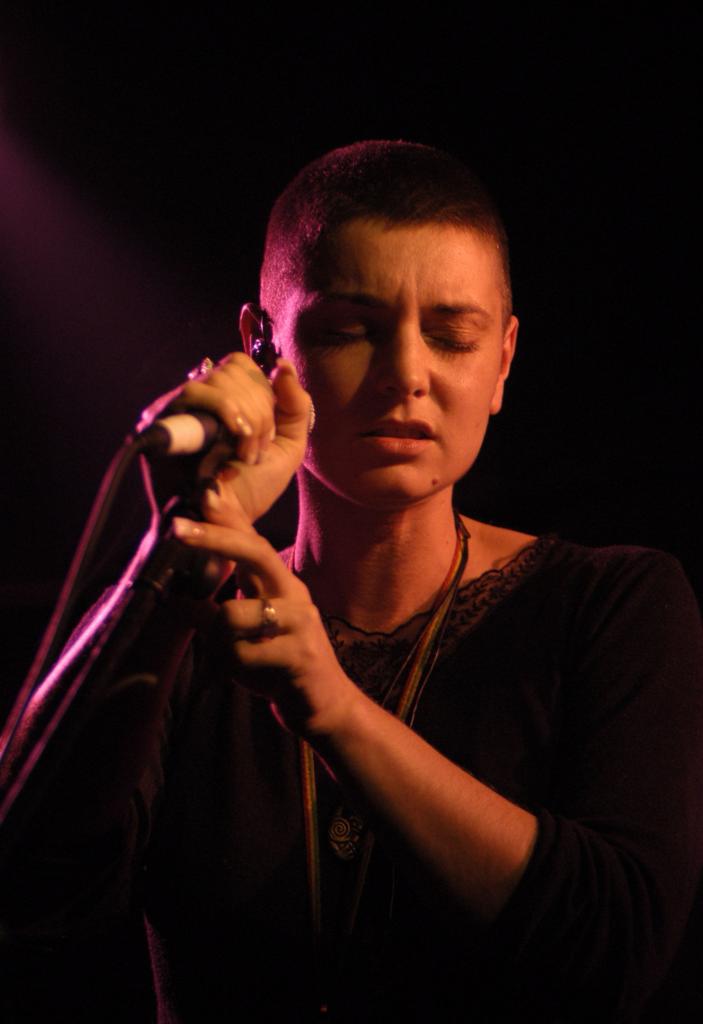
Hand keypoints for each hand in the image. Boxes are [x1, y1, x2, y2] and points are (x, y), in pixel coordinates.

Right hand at [140, 352, 311, 524]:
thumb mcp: (288, 446)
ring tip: (247, 454)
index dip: (263, 391)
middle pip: (232, 370)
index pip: (241, 365)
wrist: (228, 525)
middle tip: (259, 451)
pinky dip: (227, 411)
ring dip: (246, 417)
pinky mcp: (162, 422)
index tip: (269, 434)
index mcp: (223, 399)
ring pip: (217, 380)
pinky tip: (237, 440)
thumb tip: (282, 365)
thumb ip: (294, 405)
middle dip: (260, 412)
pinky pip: (196, 395)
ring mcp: (177, 408)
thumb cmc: (253, 488)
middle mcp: (197, 400)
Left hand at [171, 514, 357, 737]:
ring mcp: (301, 622)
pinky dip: (230, 670)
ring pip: (230, 616)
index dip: (227, 515)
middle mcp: (294, 594)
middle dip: (213, 537)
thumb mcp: (245, 633)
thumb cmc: (277, 665)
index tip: (203, 489)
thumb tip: (178, 594)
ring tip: (229, 661)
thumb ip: (217, 609)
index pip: (252, 540)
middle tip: (175, 528)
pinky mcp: (300, 655)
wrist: (324, 705)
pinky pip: (240, 656)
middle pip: (255, 551)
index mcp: (279, 584)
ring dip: (215, 643)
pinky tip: (249, 678)